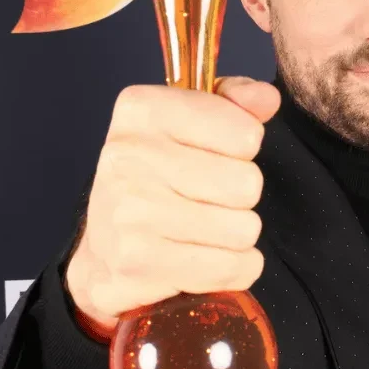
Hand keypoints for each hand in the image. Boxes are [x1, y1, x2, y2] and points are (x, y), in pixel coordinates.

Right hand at [64, 76, 280, 339]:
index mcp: (143, 111)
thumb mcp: (187, 125)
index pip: (246, 133)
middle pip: (247, 184)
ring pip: (244, 229)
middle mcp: (130, 156)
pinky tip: (201, 258)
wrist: (102, 253)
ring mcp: (131, 212)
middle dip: (239, 198)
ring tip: (202, 230)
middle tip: (206, 200)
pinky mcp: (140, 263)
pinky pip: (231, 268)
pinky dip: (231, 269)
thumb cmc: (155, 181)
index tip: (213, 156)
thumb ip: (235, 103)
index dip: (242, 150)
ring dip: (235, 237)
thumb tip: (266, 98)